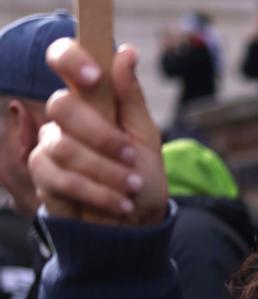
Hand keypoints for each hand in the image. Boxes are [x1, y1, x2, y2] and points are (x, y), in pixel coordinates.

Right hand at [29, 39, 167, 224]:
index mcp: (91, 96)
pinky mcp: (43, 175)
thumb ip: (131, 96)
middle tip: (131, 157)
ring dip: (107, 171)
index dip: (72, 59)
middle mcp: (64, 115)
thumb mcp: (145, 134)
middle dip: (103, 136)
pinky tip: (121, 203)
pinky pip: (61, 178)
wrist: (137, 218)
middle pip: (62, 106)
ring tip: (133, 187)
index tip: (94, 76)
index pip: (64, 57)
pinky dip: (97, 192)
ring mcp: (49, 144)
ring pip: (64, 147)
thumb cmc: (141, 171)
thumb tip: (126, 51)